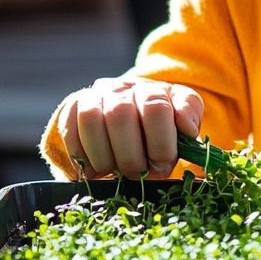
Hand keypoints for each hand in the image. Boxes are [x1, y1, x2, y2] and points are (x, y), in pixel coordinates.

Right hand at [57, 77, 202, 179]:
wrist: (131, 117)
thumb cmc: (162, 130)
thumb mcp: (184, 127)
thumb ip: (190, 127)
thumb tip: (188, 130)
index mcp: (159, 90)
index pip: (156, 108)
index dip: (160, 142)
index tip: (163, 163)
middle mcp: (126, 87)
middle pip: (120, 116)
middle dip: (130, 155)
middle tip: (137, 173)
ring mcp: (97, 94)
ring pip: (91, 120)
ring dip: (104, 155)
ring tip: (114, 172)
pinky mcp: (74, 106)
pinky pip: (70, 128)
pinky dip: (80, 155)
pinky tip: (93, 170)